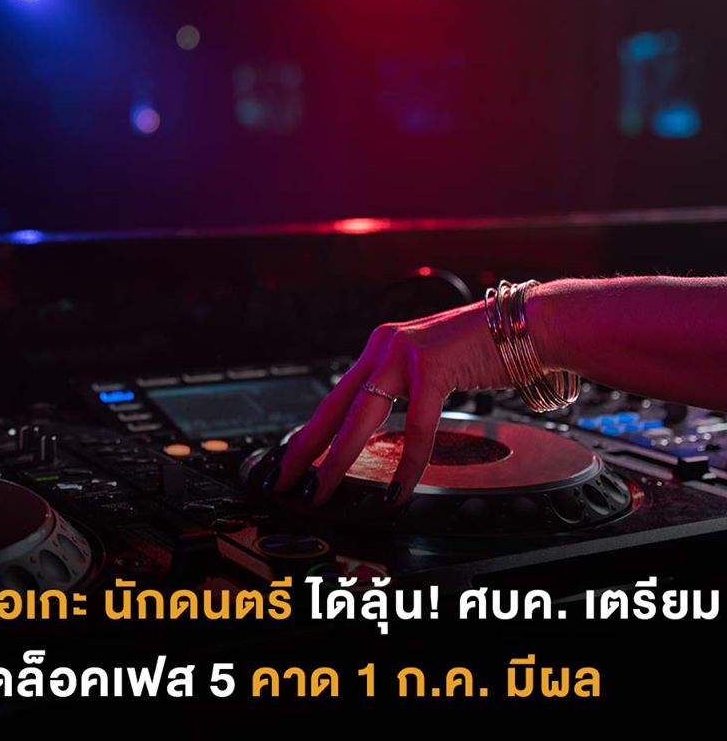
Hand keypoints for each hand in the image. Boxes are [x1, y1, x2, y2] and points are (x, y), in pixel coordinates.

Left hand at [269, 302, 509, 505]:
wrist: (528, 323)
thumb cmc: (482, 350)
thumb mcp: (426, 368)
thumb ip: (399, 390)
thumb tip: (374, 427)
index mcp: (379, 349)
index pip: (333, 399)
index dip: (309, 433)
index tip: (290, 460)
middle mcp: (384, 347)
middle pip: (333, 408)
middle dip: (306, 448)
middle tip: (285, 479)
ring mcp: (406, 353)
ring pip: (362, 418)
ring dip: (339, 459)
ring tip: (324, 490)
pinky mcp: (433, 365)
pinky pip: (416, 426)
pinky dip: (408, 463)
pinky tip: (398, 489)